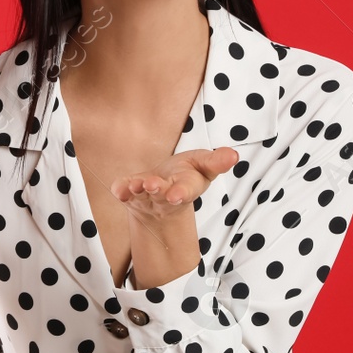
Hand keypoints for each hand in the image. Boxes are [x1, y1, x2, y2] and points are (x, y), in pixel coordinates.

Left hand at [110, 146, 238, 218]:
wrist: (161, 194)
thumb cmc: (186, 175)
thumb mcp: (204, 166)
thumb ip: (216, 161)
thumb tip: (233, 155)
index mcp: (186, 188)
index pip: (185, 191)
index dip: (180, 193)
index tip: (175, 195)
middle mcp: (164, 196)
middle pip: (161, 195)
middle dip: (157, 190)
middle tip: (152, 185)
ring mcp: (146, 197)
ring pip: (141, 195)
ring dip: (138, 189)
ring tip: (138, 184)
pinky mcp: (129, 193)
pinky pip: (123, 192)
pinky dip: (121, 190)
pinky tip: (119, 188)